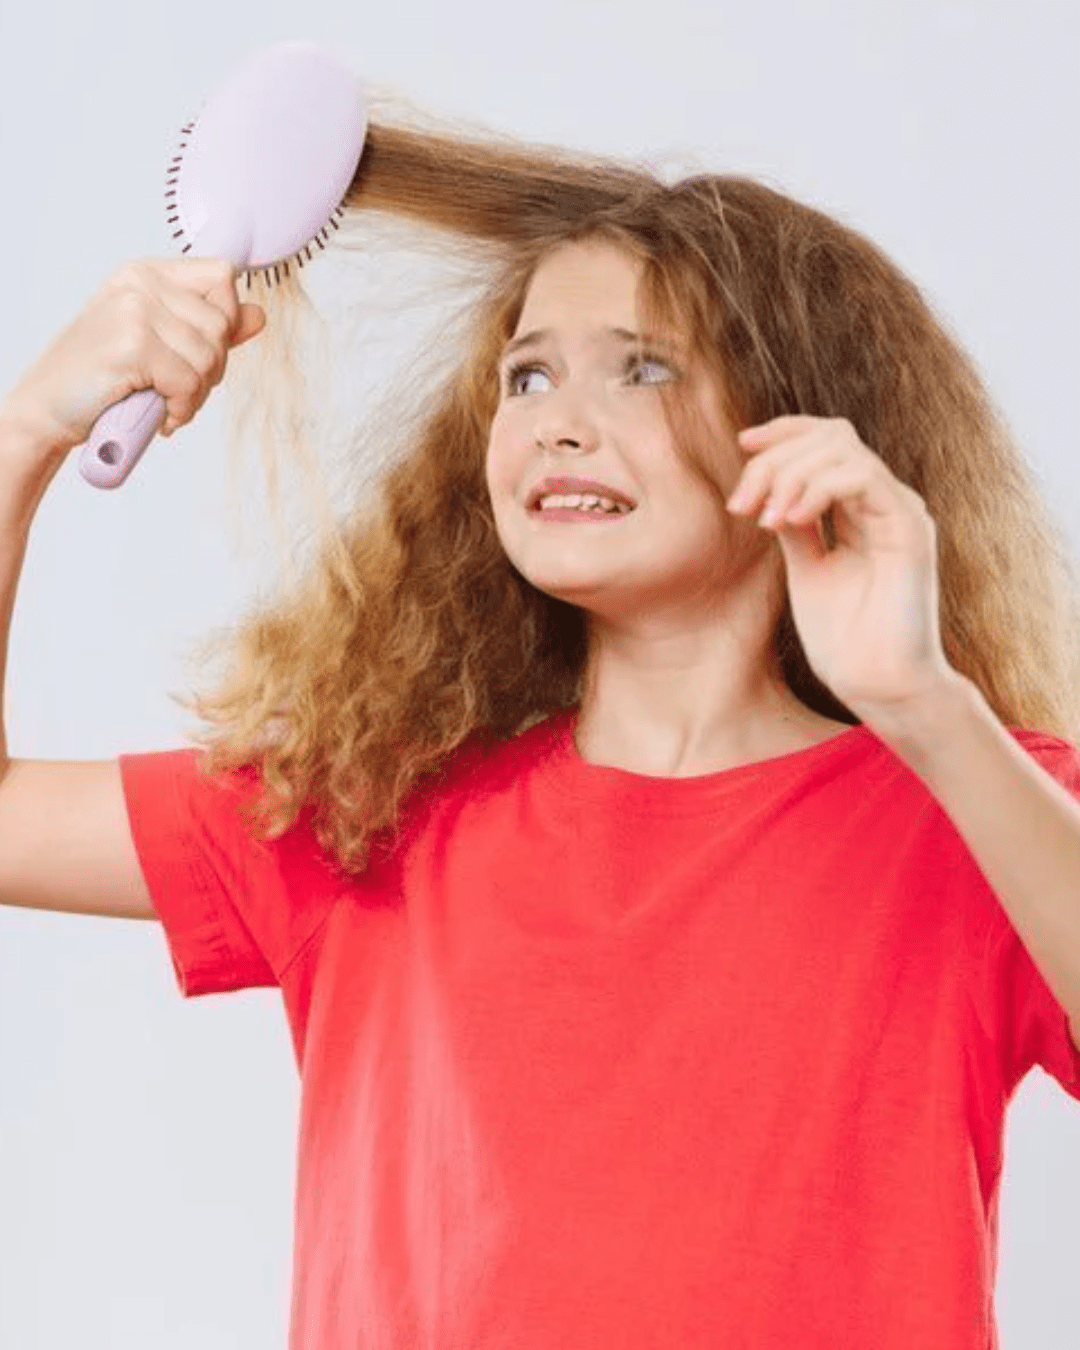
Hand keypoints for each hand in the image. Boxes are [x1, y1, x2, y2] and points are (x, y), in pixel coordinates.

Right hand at [2, 256, 265, 457]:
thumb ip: (209, 329)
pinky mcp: (133, 344)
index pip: (223, 277)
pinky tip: (159, 415)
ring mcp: (136, 310)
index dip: (226, 320)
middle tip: (176, 387)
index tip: (197, 350)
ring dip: (195, 394)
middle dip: (211, 368)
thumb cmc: (101, 378)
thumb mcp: (160, 344)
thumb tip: (259, 315)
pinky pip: (189, 382)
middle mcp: (141, 283)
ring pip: (210, 357)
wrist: (48, 408)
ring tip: (164, 401)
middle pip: (222, 323)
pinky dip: (181, 409)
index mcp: (147, 274)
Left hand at [726, 414, 956, 717]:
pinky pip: (861, 478)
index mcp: (863, 508)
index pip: (829, 441)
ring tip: (766, 519)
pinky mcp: (909, 528)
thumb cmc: (845, 638)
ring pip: (843, 450)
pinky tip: (790, 519)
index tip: (743, 444)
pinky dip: (816, 488)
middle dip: (774, 460)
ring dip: (789, 475)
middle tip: (741, 506)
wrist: (878, 684)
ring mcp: (900, 511)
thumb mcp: (807, 569)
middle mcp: (885, 502)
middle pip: (830, 437)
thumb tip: (769, 492)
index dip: (786, 432)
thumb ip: (796, 526)